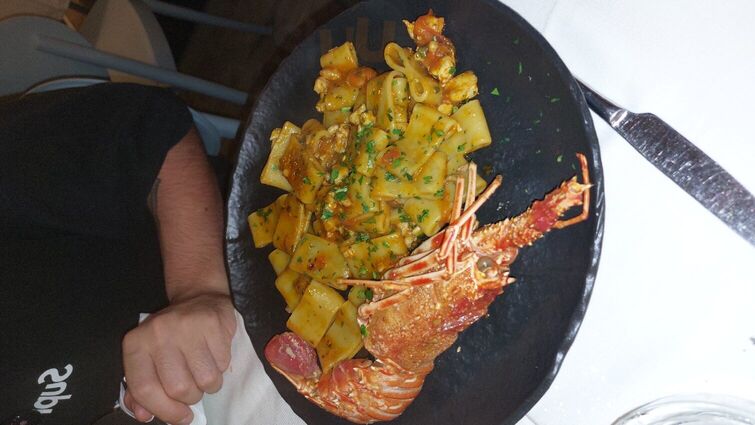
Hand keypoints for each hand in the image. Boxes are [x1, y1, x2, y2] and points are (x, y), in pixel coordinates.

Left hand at [122, 292, 235, 423]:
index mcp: (136, 344)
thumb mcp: (149, 359)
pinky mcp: (212, 324)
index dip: (164, 410)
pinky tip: (213, 354)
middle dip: (191, 397)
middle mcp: (158, 333)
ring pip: (205, 380)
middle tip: (193, 388)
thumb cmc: (172, 336)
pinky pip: (223, 364)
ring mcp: (186, 327)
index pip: (145, 389)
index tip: (180, 417)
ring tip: (204, 370)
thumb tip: (144, 415)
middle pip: (178, 388)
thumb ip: (142, 391)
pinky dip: (221, 367)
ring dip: (209, 385)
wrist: (198, 298)